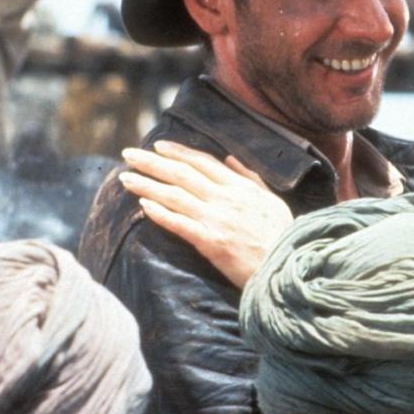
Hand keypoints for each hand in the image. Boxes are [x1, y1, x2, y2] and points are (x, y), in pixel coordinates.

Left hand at [119, 141, 291, 288]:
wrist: (288, 267)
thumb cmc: (282, 236)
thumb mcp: (272, 200)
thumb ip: (250, 178)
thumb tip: (230, 160)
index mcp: (241, 187)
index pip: (203, 163)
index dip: (178, 152)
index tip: (157, 146)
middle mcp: (226, 198)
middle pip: (182, 174)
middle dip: (152, 162)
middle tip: (128, 155)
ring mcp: (218, 219)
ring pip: (175, 195)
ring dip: (147, 184)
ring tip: (125, 178)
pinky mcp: (212, 242)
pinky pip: (180, 224)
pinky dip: (160, 213)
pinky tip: (142, 204)